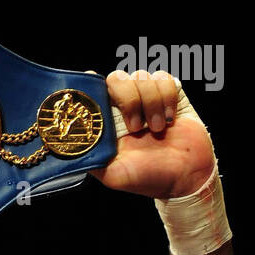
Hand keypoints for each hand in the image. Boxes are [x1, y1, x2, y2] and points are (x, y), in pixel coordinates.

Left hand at [89, 70, 215, 199]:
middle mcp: (124, 106)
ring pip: (141, 77)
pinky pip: (163, 78)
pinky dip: (166, 98)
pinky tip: (169, 119)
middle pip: (116, 79)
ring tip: (156, 129)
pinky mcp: (169, 93)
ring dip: (151, 103)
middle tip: (136, 127)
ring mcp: (147, 97)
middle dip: (128, 100)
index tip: (97, 94)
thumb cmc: (148, 178)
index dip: (92, 86)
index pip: (93, 90)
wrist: (185, 177)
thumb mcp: (113, 175)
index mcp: (107, 122)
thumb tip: (69, 147)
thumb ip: (92, 159)